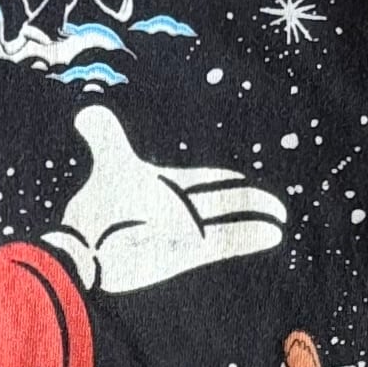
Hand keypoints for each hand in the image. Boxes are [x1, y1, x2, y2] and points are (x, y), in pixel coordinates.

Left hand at [44, 106, 287, 293]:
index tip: (245, 180)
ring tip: (281, 219)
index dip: (224, 180)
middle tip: (278, 206)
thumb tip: (87, 111)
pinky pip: (224, 244)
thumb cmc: (99, 206)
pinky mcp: (186, 254)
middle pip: (222, 201)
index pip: (203, 180)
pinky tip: (273, 234)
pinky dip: (249, 238)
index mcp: (164, 186)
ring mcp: (183, 233)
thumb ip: (104, 135)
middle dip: (249, 201)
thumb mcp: (109, 164)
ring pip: (228, 223)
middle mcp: (178, 210)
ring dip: (254, 221)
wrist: (89, 248)